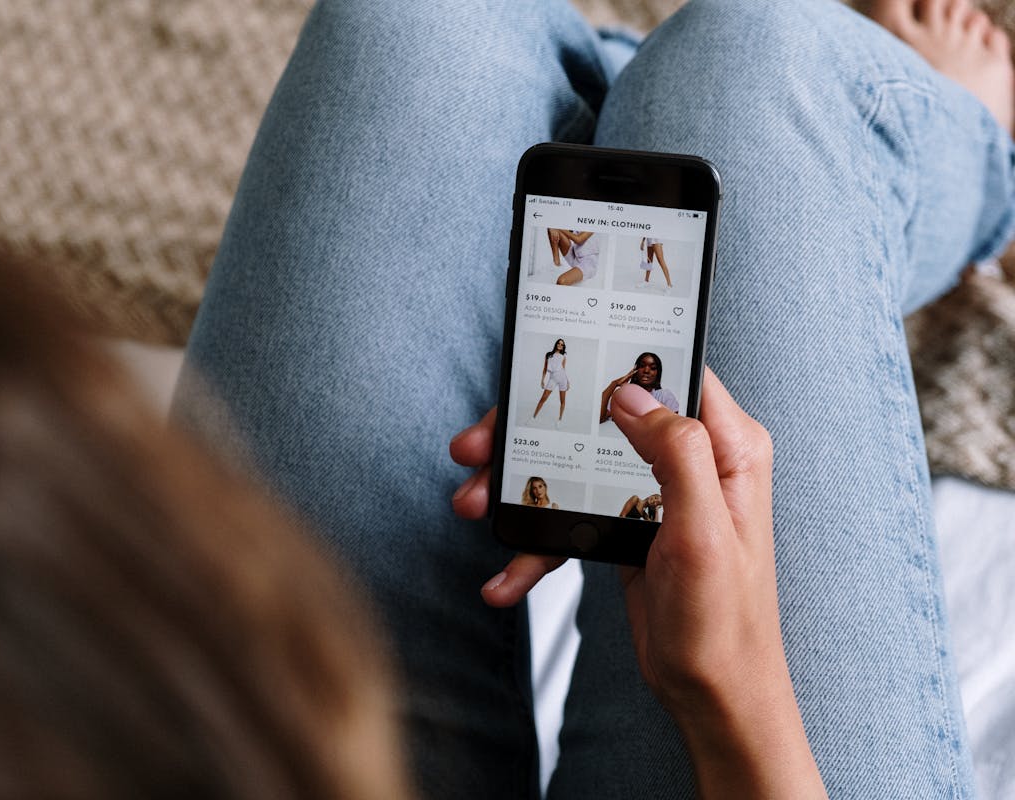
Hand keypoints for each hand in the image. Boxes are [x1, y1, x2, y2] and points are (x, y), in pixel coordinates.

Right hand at [449, 370, 824, 797]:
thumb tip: (631, 394)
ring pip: (574, 464)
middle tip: (479, 449)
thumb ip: (677, 453)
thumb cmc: (726, 625)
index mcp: (727, 447)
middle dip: (532, 434)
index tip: (550, 365)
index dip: (608, 362)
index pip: (666, 373)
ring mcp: (655, 493)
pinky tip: (506, 575)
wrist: (714, 696)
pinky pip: (571, 516)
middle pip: (599, 417)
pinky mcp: (628, 526)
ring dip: (520, 488)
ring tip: (474, 506)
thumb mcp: (704, 534)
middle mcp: (692, 461)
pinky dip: (535, 544)